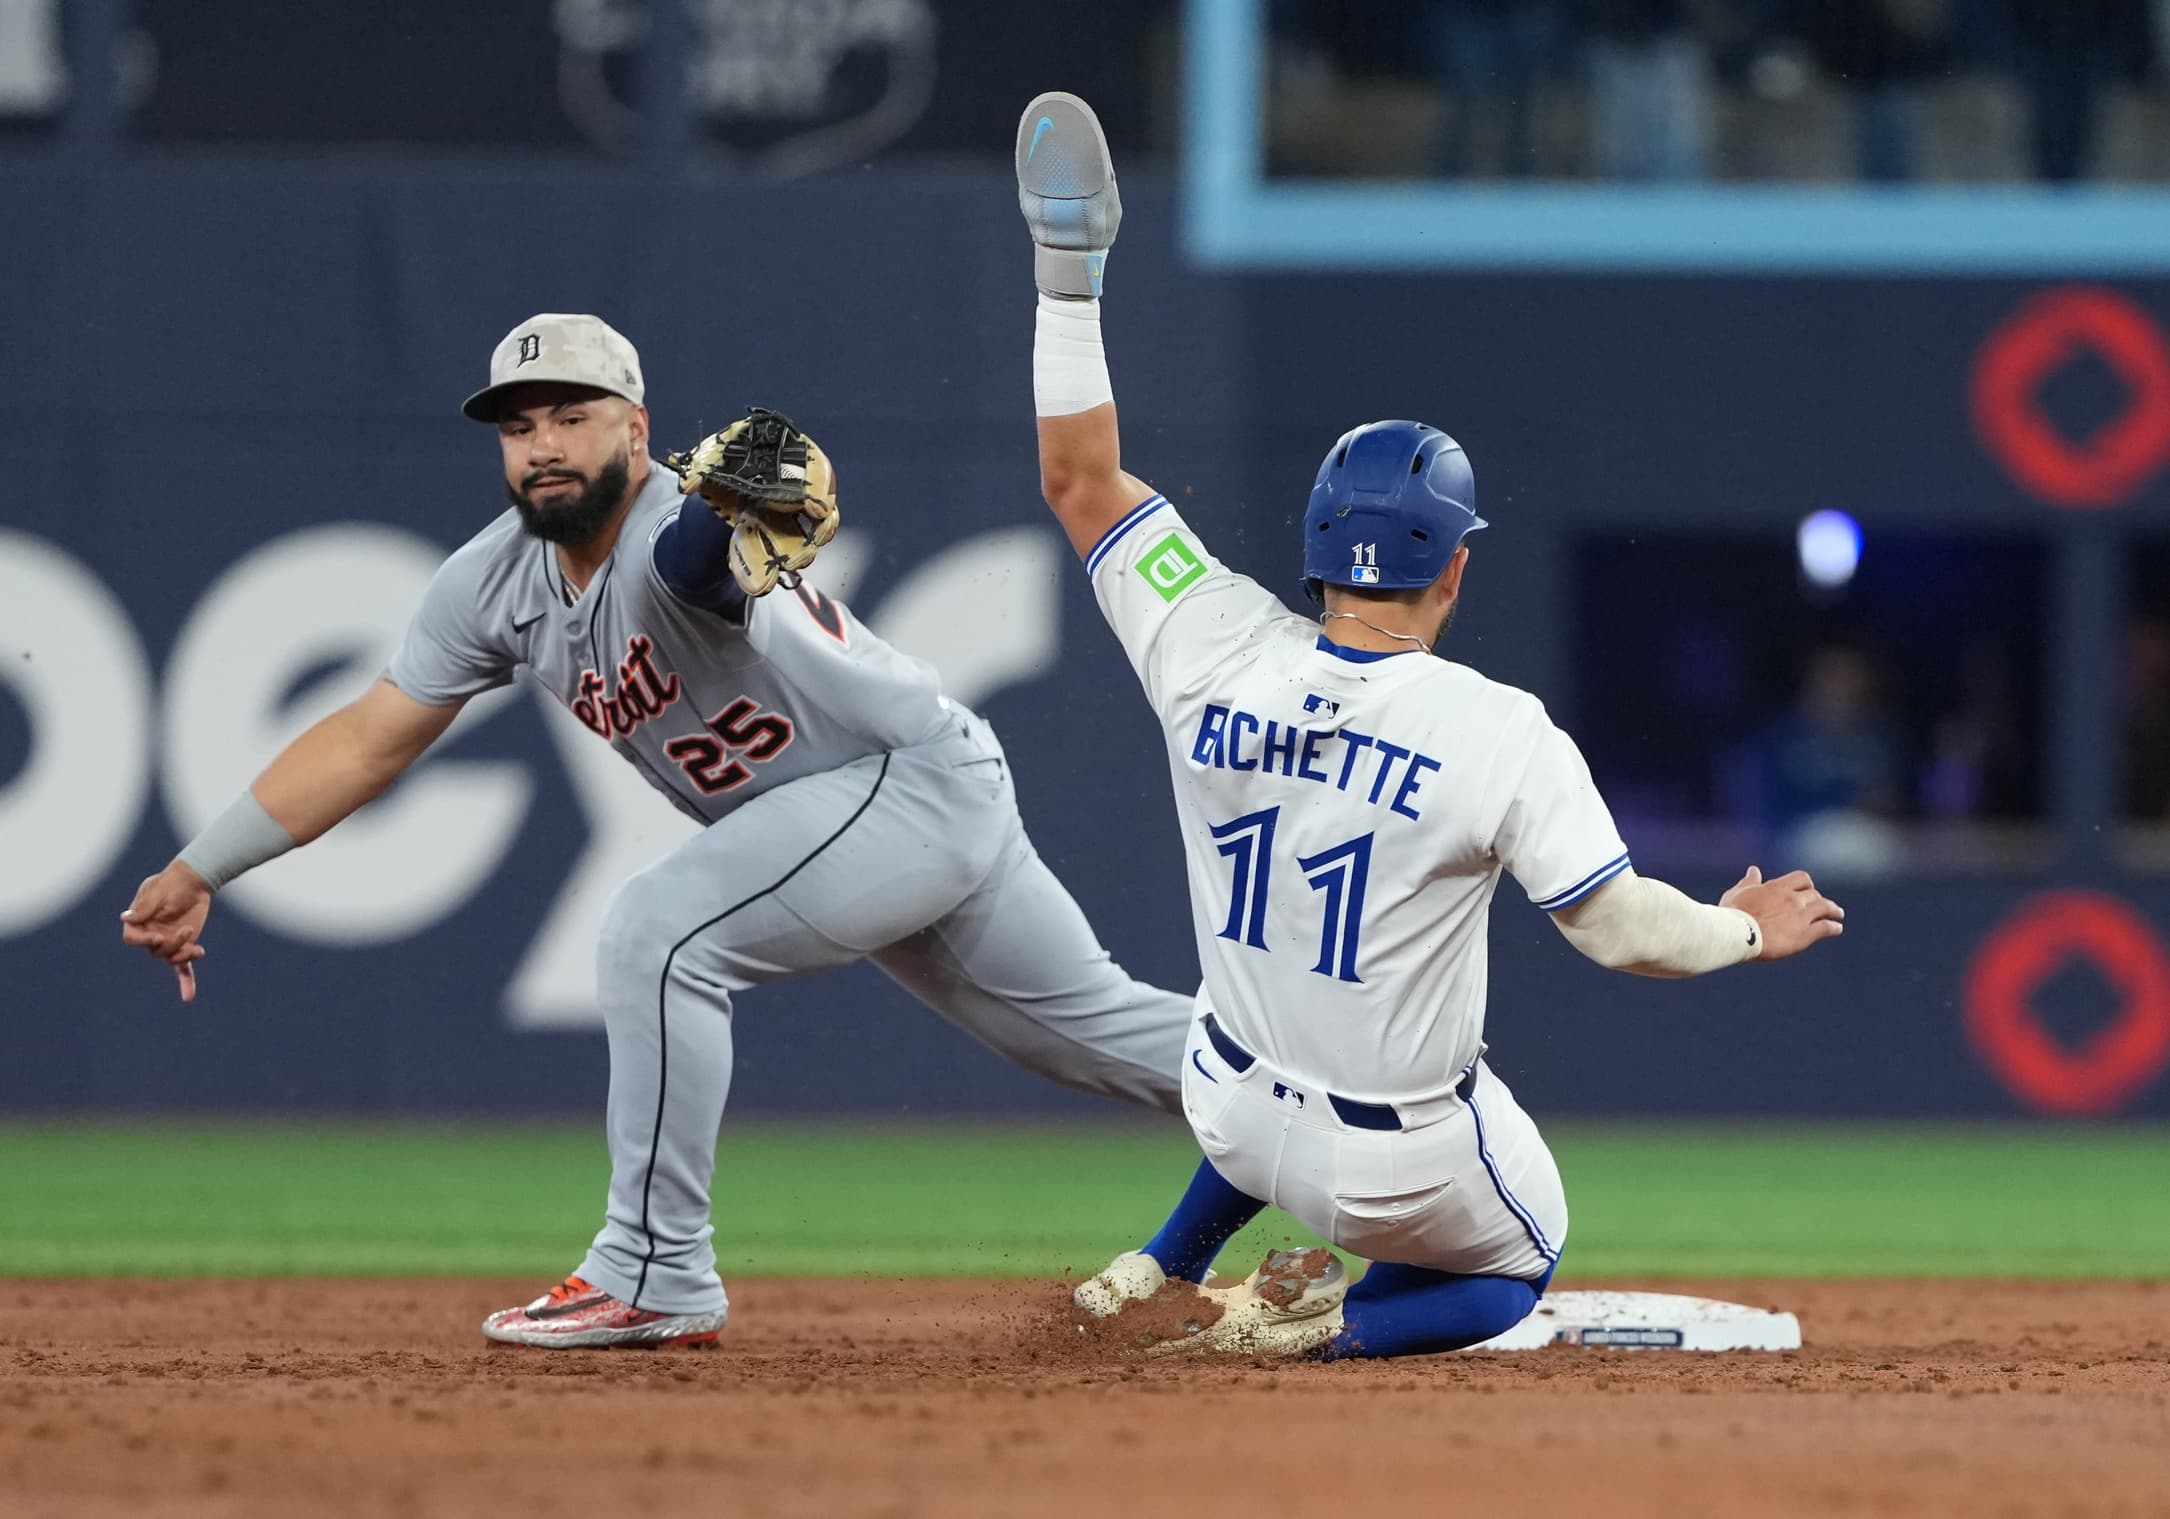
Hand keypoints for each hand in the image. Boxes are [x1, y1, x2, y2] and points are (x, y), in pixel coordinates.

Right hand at [120, 862, 213, 1001]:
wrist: (195, 880)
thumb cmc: (172, 882)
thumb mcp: (156, 891)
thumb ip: (144, 907)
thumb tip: (125, 918)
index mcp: (138, 922)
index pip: (132, 939)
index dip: (144, 941)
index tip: (159, 936)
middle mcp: (150, 934)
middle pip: (155, 951)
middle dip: (172, 945)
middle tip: (186, 930)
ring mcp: (167, 941)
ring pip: (171, 958)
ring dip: (184, 954)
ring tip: (197, 946)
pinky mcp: (184, 944)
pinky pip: (182, 967)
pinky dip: (186, 981)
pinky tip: (188, 997)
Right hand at [1720, 866, 1843, 961]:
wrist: (1737, 933)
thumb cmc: (1733, 913)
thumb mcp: (1738, 893)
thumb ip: (1749, 882)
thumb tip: (1753, 870)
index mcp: (1777, 888)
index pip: (1801, 879)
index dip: (1806, 884)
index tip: (1807, 889)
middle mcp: (1793, 899)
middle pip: (1814, 895)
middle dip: (1819, 899)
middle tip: (1822, 905)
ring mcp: (1801, 916)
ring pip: (1825, 908)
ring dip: (1833, 910)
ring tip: (1838, 914)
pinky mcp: (1805, 935)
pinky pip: (1825, 928)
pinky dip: (1833, 927)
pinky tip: (1837, 928)